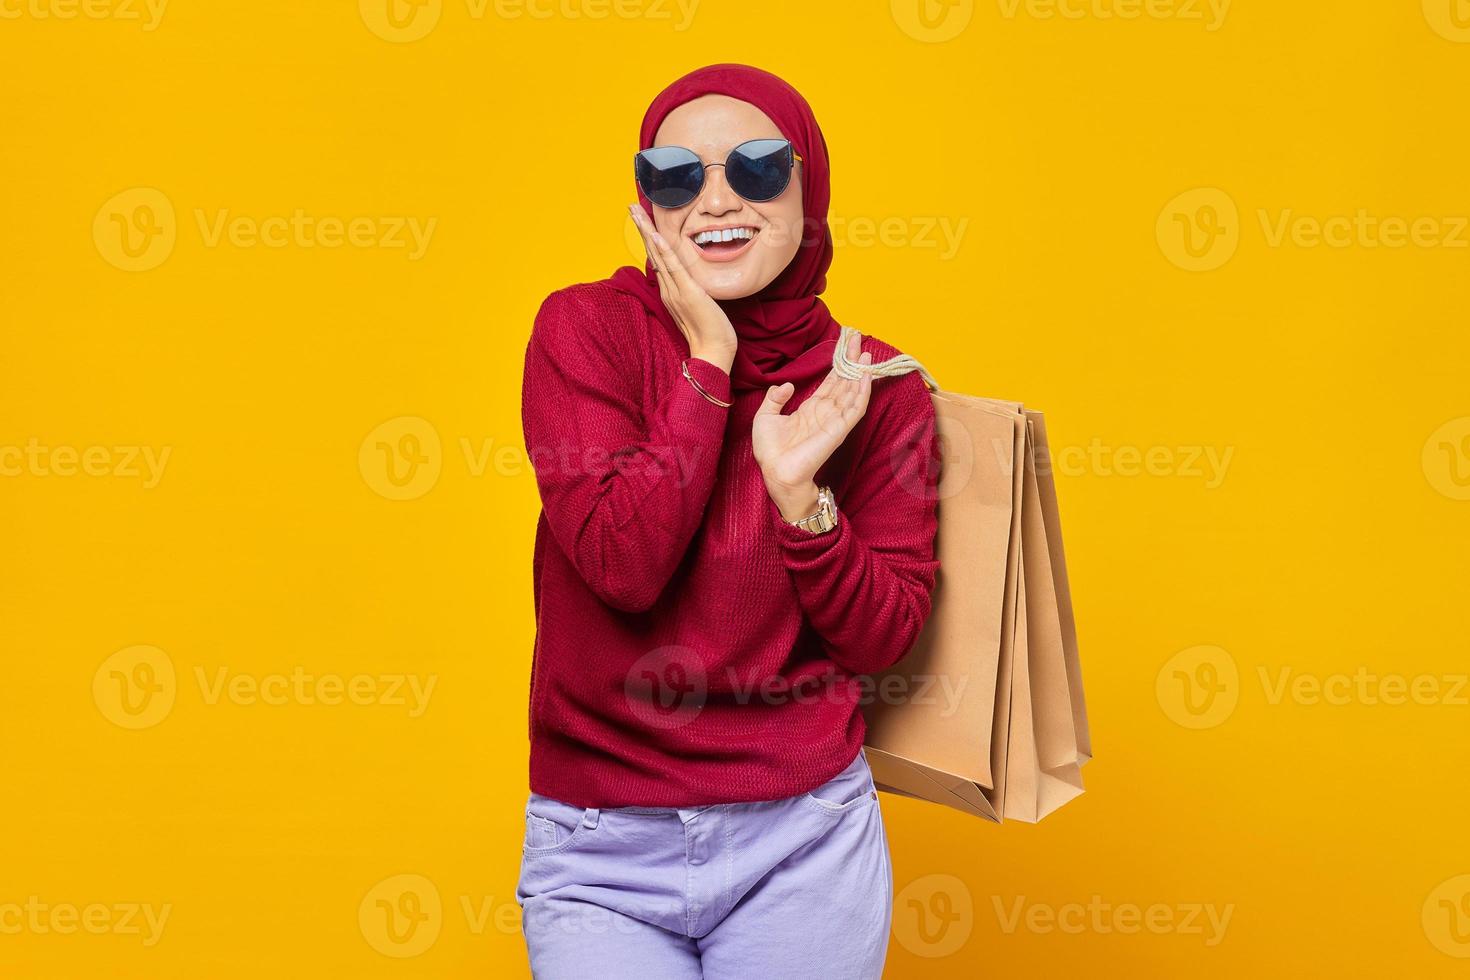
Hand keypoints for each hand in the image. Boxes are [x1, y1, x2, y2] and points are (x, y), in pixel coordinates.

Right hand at [629, 204, 736, 373]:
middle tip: (631, 206)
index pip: (658, 258)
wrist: (714, 352)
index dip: (649, 237)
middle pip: (652, 252)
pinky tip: (656, 235)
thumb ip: (690, 291)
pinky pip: (674, 268)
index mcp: (670, 291)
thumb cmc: (710, 331)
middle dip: (641, 227)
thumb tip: (689, 278)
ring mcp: (676, 291)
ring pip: (658, 255)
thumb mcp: (698, 305)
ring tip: (636, 212)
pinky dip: (664, 251)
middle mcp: (668, 289)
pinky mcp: (688, 293)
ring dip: (646, 231)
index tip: (642, 218)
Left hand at [752, 331, 872, 520]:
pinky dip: (862, 393)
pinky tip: (866, 377)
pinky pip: (855, 409)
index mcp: (810, 409)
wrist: (775, 472)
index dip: (837, 365)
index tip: (844, 346)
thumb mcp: (765, 416)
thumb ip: (775, 398)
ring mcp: (834, 421)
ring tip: (865, 352)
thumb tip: (787, 385)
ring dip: (860, 373)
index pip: (829, 382)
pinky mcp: (838, 430)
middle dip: (851, 361)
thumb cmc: (770, 451)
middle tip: (858, 339)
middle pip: (843, 382)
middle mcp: (825, 413)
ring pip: (852, 392)